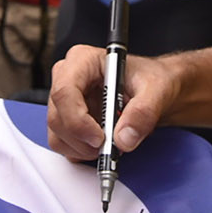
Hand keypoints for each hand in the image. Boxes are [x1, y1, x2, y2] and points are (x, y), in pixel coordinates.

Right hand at [47, 44, 179, 160]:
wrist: (152, 91)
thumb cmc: (149, 80)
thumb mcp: (155, 90)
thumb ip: (143, 112)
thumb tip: (124, 138)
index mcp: (83, 60)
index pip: (65, 91)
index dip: (77, 120)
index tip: (99, 138)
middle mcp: (68, 77)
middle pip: (57, 116)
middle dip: (82, 139)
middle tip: (109, 146)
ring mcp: (64, 100)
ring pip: (56, 134)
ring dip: (82, 148)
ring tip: (109, 143)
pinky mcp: (66, 119)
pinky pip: (61, 144)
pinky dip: (80, 152)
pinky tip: (101, 143)